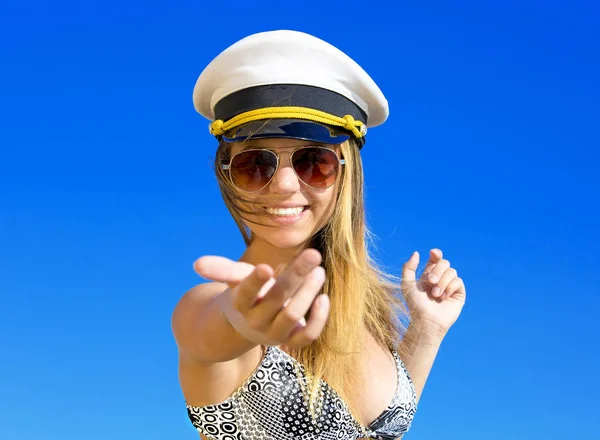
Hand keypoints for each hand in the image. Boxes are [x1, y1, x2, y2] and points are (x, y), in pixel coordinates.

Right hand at [193, 249, 329, 348]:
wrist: (251, 323)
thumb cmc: (246, 292)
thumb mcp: (235, 278)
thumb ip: (221, 269)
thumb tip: (197, 264)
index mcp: (240, 302)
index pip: (245, 293)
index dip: (255, 282)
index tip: (266, 267)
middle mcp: (256, 320)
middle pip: (277, 299)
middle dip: (296, 276)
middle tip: (314, 254)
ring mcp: (275, 332)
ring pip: (292, 315)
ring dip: (308, 293)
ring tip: (319, 271)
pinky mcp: (292, 340)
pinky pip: (307, 336)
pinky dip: (318, 320)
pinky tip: (324, 298)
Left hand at [401, 249, 465, 337]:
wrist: (426, 320)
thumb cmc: (415, 304)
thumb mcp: (407, 284)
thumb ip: (409, 268)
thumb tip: (417, 253)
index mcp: (429, 274)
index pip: (435, 259)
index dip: (436, 254)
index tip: (433, 253)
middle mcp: (440, 278)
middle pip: (444, 262)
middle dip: (437, 270)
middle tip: (430, 281)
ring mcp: (450, 285)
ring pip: (452, 271)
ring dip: (442, 281)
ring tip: (435, 294)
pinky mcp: (458, 293)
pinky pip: (458, 281)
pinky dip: (449, 287)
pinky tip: (443, 297)